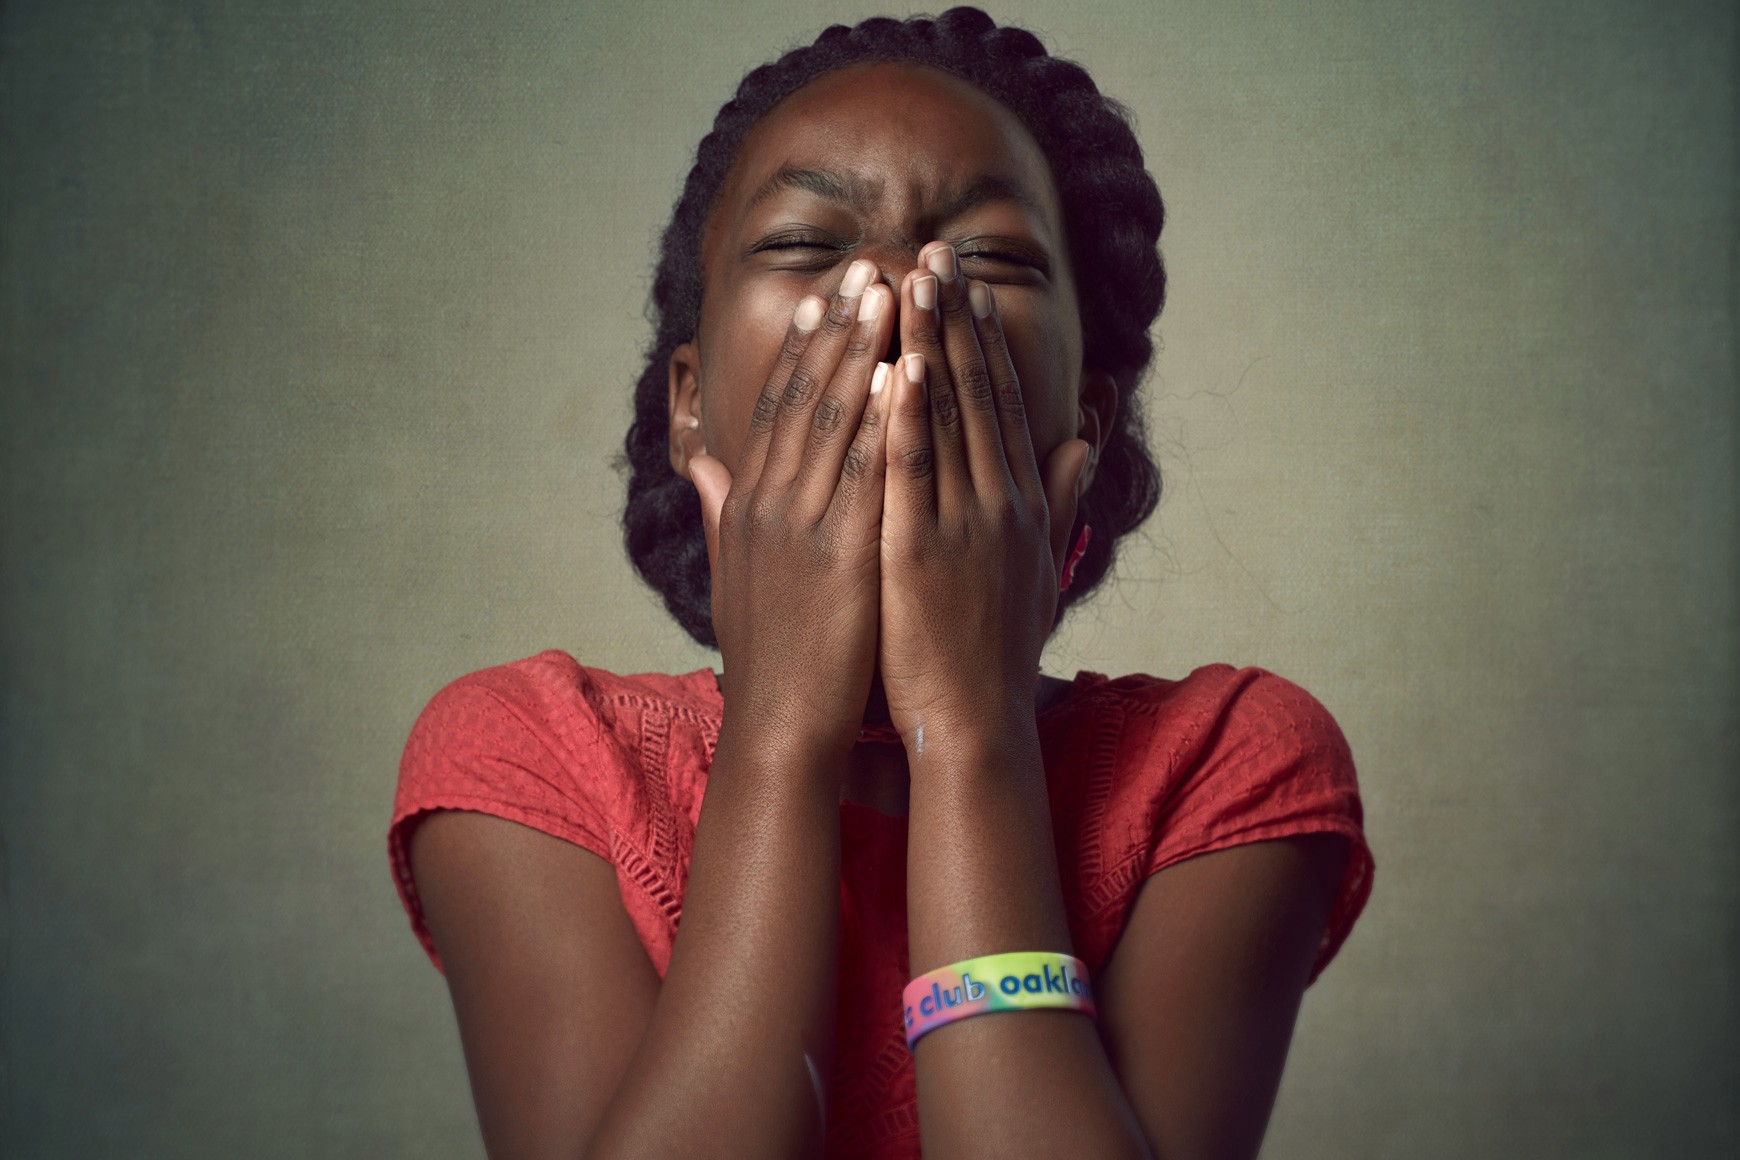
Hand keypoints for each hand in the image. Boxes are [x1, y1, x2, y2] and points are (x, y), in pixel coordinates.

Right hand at [688, 260, 896, 761]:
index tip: (825, 295)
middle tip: (869, 267)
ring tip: (893, 295)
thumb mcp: (732, 573)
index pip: (779, 408)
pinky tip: (906, 376)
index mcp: (751, 504)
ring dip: (865, 352)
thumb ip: (720, 512)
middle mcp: (770, 504)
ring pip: (836, 420)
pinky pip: (867, 474)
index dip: (804, 348)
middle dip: (840, 328)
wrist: (779, 726)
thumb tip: (702, 464)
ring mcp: (803, 527)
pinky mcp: (840, 556)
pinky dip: (885, 421)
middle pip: (807, 397)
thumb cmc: (768, 654)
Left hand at [877, 243, 1091, 753]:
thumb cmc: (998, 650)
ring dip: (929, 345)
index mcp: (1019, 502)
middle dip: (953, 319)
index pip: (1000, 403)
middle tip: (934, 253)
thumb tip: (1083, 441)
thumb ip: (1059, 498)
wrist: (976, 725)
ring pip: (946, 418)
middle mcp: (1000, 502)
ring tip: (911, 282)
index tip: (965, 284)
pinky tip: (898, 365)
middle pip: (976, 393)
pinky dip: (908, 417)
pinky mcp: (922, 552)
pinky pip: (914, 473)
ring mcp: (964, 524)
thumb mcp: (1041, 566)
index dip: (983, 339)